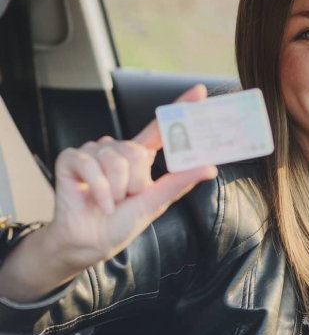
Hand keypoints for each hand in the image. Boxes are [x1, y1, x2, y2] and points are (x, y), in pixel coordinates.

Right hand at [50, 84, 216, 270]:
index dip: (180, 107)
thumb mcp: (155, 202)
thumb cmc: (122, 222)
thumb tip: (210, 167)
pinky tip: (98, 203)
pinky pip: (91, 164)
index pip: (161, 127)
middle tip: (128, 198)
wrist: (90, 243)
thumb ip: (180, 182)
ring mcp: (93, 151)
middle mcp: (117, 149)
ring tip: (111, 202)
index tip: (200, 91)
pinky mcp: (71, 158)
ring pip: (115, 160)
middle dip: (135, 182)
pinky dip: (99, 189)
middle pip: (136, 152)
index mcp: (139, 156)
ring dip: (116, 190)